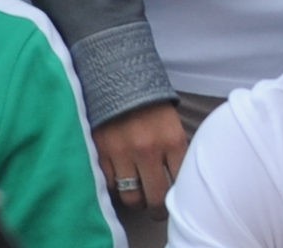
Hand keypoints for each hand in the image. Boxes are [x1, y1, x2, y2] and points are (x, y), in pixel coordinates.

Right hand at [94, 102, 187, 219]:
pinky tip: (122, 175)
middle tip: (157, 207)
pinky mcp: (102, 154)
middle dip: (158, 208)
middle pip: (156, 198)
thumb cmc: (150, 99)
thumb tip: (178, 178)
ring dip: (137, 199)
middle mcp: (149, 149)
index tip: (176, 196)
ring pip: (132, 198)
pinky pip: (111, 185)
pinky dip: (117, 185)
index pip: (180, 182)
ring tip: (140, 193)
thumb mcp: (171, 121)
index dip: (179, 194)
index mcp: (172, 139)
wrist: (118, 75)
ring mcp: (123, 153)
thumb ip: (174, 148)